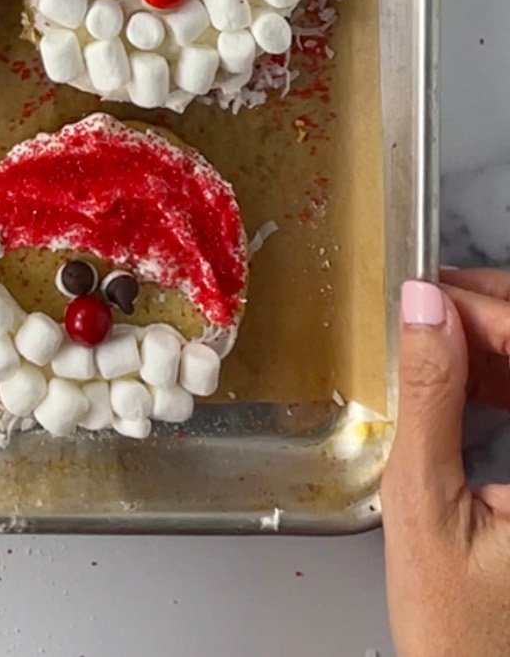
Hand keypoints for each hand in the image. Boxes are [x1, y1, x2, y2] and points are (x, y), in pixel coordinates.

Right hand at [382, 271, 509, 656]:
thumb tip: (422, 308)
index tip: (430, 299)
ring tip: (434, 337)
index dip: (488, 309)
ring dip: (498, 341)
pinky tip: (464, 377)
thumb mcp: (427, 509)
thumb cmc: (462, 637)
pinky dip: (508, 378)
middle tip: (428, 304)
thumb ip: (428, 400)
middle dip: (493, 313)